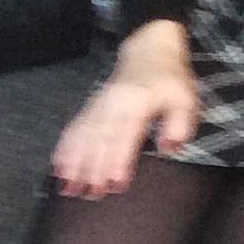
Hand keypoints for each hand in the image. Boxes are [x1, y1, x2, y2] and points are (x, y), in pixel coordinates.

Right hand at [51, 20, 198, 198]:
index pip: (125, 136)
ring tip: (68, 188)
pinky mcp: (91, 108)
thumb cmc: (169, 79)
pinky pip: (74, 128)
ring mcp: (99, 106)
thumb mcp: (185, 99)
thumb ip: (180, 125)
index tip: (115, 185)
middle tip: (89, 194)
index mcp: (137, 103)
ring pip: (83, 136)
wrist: (149, 50)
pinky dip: (64, 148)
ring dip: (73, 163)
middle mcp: (113, 104)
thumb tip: (168, 148)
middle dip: (92, 169)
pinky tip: (58, 167)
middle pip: (100, 140)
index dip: (119, 162)